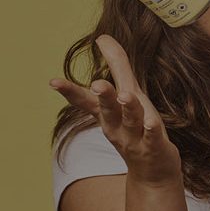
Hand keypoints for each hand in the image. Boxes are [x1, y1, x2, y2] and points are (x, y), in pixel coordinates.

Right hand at [50, 35, 180, 184]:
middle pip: (108, 109)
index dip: (70, 91)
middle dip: (104, 97)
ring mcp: (135, 139)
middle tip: (98, 84)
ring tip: (126, 96)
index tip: (53, 81)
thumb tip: (103, 37)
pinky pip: (151, 138)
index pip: (86, 101)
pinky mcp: (154, 148)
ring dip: (128, 109)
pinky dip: (150, 130)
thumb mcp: (126, 95)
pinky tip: (151, 122)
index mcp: (107, 114)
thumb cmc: (137, 129)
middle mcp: (117, 126)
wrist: (152, 173)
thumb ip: (117, 66)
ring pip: (131, 121)